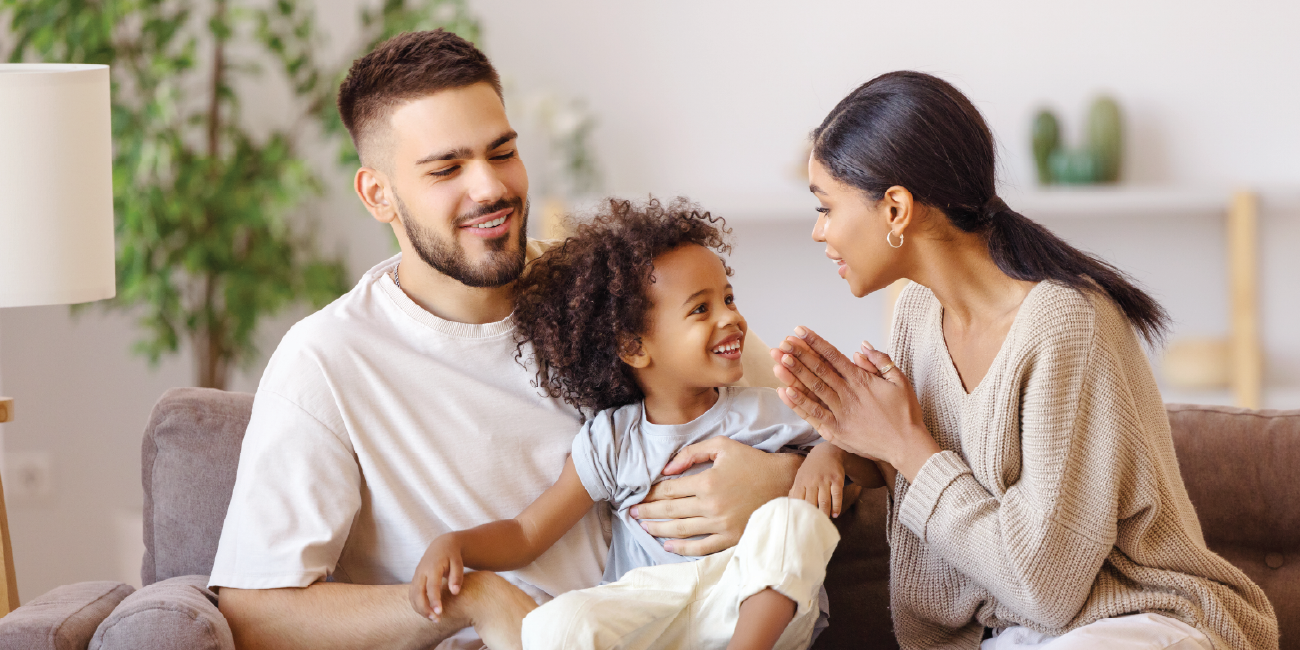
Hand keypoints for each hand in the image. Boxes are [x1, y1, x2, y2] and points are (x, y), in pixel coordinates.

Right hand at [410, 534, 463, 620]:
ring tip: (433, 619)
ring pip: (413, 596)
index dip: (434, 600)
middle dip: (425, 608)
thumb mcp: (458, 562)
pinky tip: (427, 612)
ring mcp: (416, 576)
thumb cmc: (452, 555)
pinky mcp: (414, 580)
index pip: (431, 586)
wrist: (441, 546)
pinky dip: (417, 605)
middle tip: (436, 620)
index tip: (439, 612)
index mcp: (432, 567)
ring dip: (420, 609)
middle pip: (418, 593)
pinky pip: (412, 595)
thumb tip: (455, 592)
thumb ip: (457, 577)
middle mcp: (421, 572)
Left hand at [629, 437, 802, 555]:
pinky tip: (667, 546)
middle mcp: (711, 505)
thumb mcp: (723, 446)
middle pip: (670, 511)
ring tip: (644, 527)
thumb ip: (692, 452)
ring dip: (658, 530)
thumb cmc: (753, 462)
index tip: (638, 495)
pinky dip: (681, 549)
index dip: (650, 493)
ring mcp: (721, 524)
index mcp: (707, 481)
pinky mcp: (731, 538)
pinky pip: (701, 548)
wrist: (784, 483)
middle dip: (648, 512)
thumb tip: (667, 469)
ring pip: (681, 530)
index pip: (669, 490)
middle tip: (632, 513)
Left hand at [774, 327, 940, 482]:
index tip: (799, 331)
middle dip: (799, 354)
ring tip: (779, 361)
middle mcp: (848, 394)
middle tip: (782, 342)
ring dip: (794, 375)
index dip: (814, 342)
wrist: (907, 445)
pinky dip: (799, 403)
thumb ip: (880, 361)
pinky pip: (813, 415)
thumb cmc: (905, 413)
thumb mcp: (900, 380)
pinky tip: (784, 391)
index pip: (833, 356)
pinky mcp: (836, 431)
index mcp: (861, 380)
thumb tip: (861, 347)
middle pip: (819, 370)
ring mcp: (840, 413)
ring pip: (813, 390)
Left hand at [790, 443, 846, 517]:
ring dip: (824, 513)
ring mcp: (825, 480)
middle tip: (812, 526)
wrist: (827, 452)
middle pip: (811, 502)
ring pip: (824, 500)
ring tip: (824, 522)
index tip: (799, 522)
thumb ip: (795, 490)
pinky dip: (837, 506)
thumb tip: (788, 505)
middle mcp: (812, 481)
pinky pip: (837, 495)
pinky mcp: (837, 479)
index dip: (798, 511)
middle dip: (811, 515)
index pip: (797, 499)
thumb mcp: (800, 476)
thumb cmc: (811, 468)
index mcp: (801, 482)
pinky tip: (836, 514)